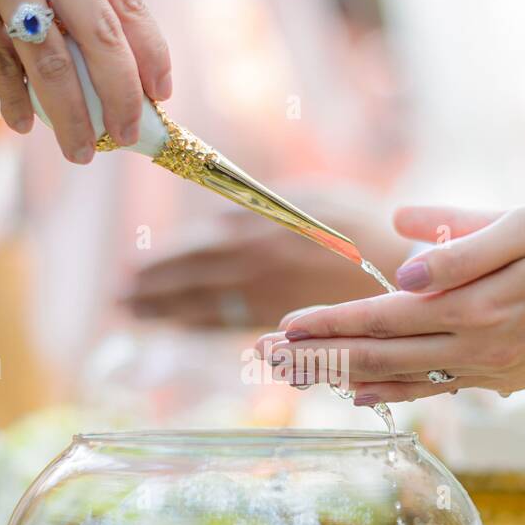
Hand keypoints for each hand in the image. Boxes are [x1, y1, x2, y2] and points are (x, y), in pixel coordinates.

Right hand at [0, 0, 171, 162]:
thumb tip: (114, 65)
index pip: (128, 3)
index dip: (150, 55)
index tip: (160, 94)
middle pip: (101, 39)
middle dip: (120, 99)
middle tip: (125, 136)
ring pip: (53, 64)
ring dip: (72, 120)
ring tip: (80, 152)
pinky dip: (16, 104)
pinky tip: (24, 124)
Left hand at [124, 195, 410, 329]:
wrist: (404, 269)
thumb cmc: (364, 226)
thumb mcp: (314, 198)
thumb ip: (266, 205)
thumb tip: (225, 216)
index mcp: (261, 225)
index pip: (198, 245)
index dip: (164, 258)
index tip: (136, 266)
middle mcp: (255, 259)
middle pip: (190, 275)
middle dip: (152, 285)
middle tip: (120, 293)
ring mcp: (266, 292)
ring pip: (202, 302)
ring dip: (162, 308)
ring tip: (132, 310)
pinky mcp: (282, 318)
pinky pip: (229, 322)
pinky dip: (197, 325)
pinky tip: (177, 326)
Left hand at [256, 192, 524, 402]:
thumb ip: (462, 241)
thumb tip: (399, 257)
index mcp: (479, 305)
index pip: (384, 317)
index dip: (330, 324)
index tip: (281, 329)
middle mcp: (480, 348)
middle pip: (381, 355)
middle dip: (319, 359)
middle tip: (263, 361)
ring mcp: (495, 371)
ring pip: (404, 380)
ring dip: (345, 380)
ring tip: (296, 381)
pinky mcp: (510, 378)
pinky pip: (438, 389)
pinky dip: (395, 392)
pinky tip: (366, 395)